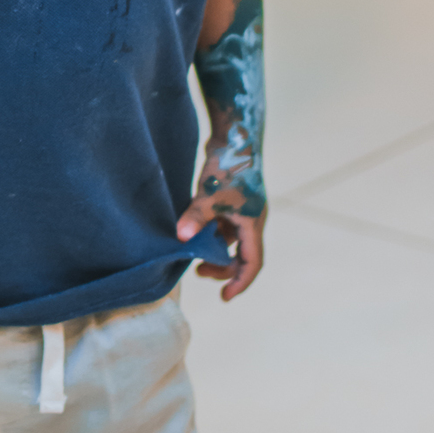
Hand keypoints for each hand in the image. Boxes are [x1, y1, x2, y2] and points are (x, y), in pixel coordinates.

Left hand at [176, 154, 265, 300]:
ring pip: (230, 240)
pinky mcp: (231, 199)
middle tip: (198, 272)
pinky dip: (210, 232)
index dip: (240, 282)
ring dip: (213, 249)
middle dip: (222, 268)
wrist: (235, 135)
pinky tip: (192, 229)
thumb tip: (180, 238)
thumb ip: (196, 216)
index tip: (224, 297)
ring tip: (191, 252)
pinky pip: (223, 225)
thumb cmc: (229, 165)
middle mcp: (251, 219)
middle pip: (241, 255)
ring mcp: (242, 209)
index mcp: (253, 223)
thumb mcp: (210, 194)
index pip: (252, 262)